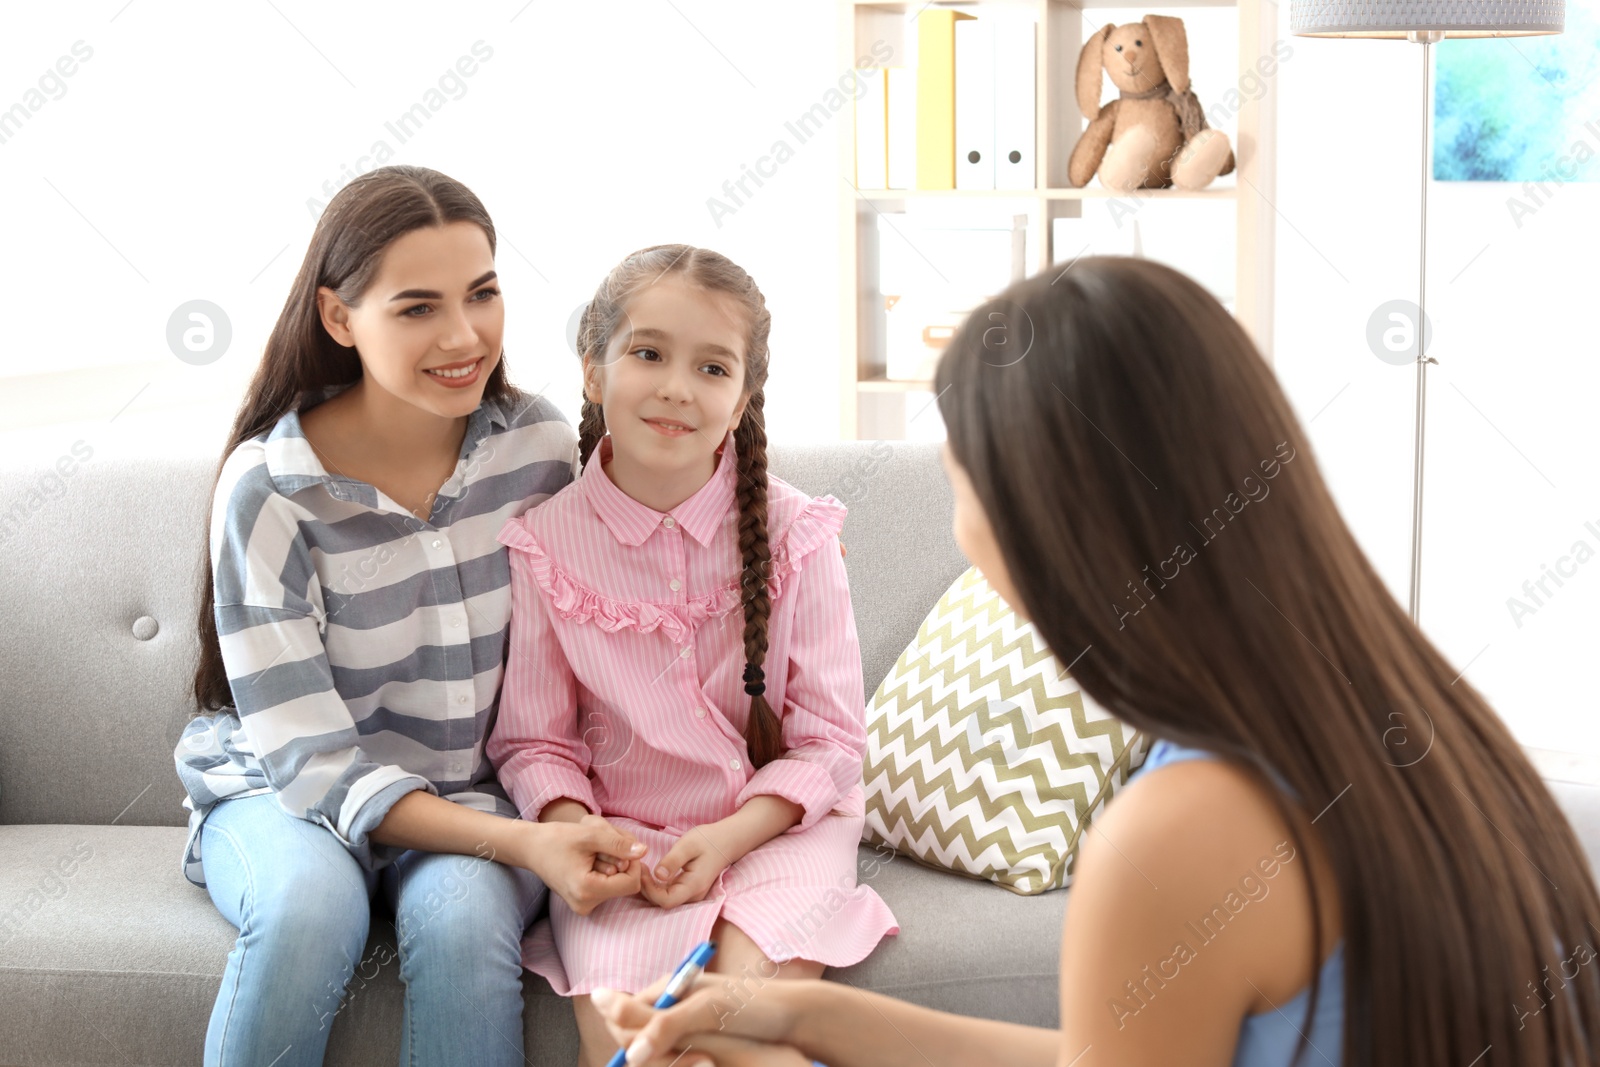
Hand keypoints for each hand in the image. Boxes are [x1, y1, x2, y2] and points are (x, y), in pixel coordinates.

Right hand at [523, 814, 645, 914]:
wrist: (531, 848)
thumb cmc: (557, 839)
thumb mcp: (590, 834)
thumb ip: (619, 843)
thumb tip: (644, 851)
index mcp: (587, 891)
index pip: (631, 883)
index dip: (632, 862)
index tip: (620, 845)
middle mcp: (586, 905)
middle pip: (626, 884)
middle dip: (622, 860)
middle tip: (602, 844)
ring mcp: (584, 906)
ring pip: (618, 884)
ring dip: (614, 864)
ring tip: (593, 851)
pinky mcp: (584, 902)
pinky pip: (608, 887)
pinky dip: (606, 870)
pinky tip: (590, 860)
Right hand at [592, 974, 806, 1066]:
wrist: (792, 1018)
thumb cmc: (753, 1007)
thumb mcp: (708, 1012)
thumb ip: (665, 1025)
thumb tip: (629, 1054)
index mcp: (667, 988)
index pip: (624, 1018)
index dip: (634, 1042)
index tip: (667, 1055)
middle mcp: (671, 1005)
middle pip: (637, 1040)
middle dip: (659, 1057)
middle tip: (704, 1061)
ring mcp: (684, 1025)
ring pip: (657, 1056)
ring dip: (676, 1064)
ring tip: (711, 1064)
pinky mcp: (697, 1043)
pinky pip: (675, 1060)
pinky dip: (685, 1065)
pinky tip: (709, 1065)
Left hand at [638, 827, 730, 908]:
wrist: (726, 841)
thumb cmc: (708, 840)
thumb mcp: (688, 845)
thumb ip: (673, 860)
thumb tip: (657, 875)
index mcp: (693, 885)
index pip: (666, 900)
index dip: (650, 890)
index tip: (643, 871)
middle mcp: (693, 895)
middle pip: (664, 902)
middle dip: (647, 889)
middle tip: (638, 868)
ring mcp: (691, 894)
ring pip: (665, 899)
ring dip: (650, 888)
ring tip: (642, 869)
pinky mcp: (687, 889)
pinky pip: (669, 893)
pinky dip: (656, 886)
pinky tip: (650, 872)